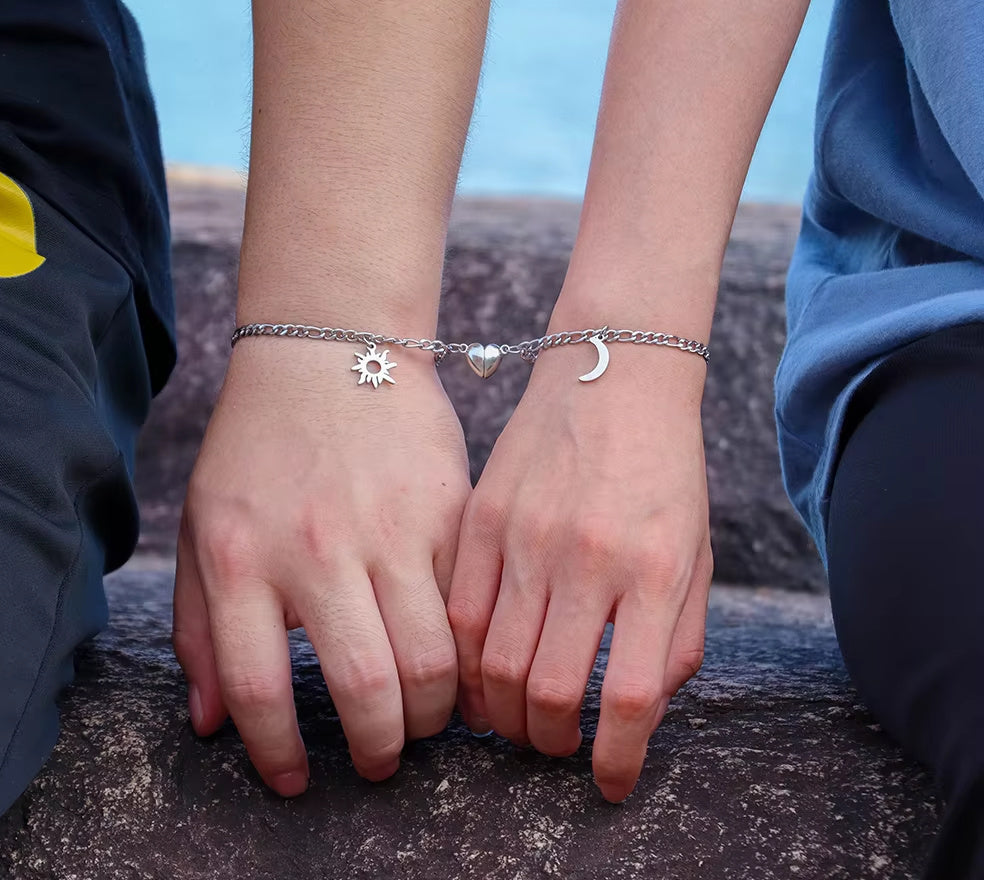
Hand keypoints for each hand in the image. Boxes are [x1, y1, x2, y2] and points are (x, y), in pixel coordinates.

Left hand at [172, 338, 470, 795]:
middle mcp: (318, 548)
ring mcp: (391, 526)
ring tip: (428, 716)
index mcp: (244, 557)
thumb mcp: (205, 524)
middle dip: (381, 747)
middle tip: (382, 758)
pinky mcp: (447, 509)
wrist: (331, 349)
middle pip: (367, 686)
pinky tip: (459, 659)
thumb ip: (200, 627)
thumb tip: (210, 724)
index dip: (278, 756)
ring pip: (434, 656)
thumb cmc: (258, 444)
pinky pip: (467, 603)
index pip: (260, 691)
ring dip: (436, 710)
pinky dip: (468, 648)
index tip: (295, 779)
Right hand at [447, 340, 711, 801]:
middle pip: (549, 691)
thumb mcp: (696, 552)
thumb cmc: (665, 469)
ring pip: (495, 662)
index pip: (630, 697)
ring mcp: (528, 535)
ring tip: (512, 716)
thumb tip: (640, 711)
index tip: (609, 782)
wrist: (613, 374)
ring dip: (501, 711)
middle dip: (547, 743)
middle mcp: (589, 557)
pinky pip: (460, 611)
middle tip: (551, 746)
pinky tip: (479, 668)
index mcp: (656, 569)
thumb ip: (679, 638)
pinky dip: (466, 657)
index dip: (617, 759)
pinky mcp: (484, 516)